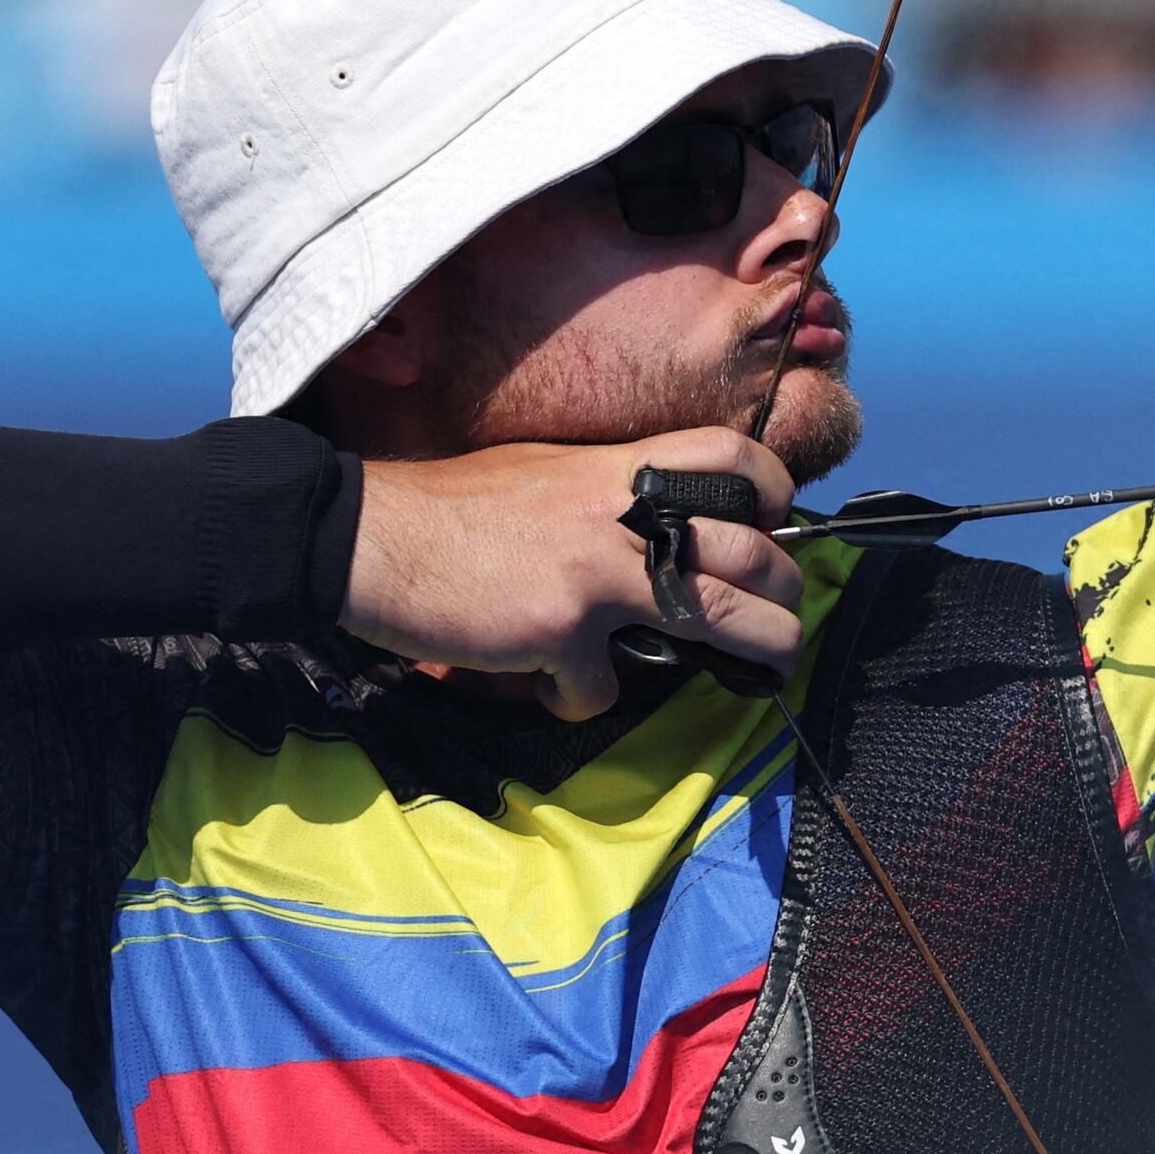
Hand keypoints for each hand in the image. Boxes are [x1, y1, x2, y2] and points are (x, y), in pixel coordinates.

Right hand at [345, 430, 802, 720]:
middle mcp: (626, 515)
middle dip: (785, 590)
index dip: (772, 490)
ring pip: (721, 617)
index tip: (773, 522)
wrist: (369, 536)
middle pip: (752, 551)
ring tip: (767, 665)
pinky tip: (559, 689)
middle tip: (783, 612)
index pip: (734, 456)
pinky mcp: (561, 634)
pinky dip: (585, 697)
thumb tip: (657, 526)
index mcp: (623, 468)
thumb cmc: (453, 506)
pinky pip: (604, 686)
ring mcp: (598, 574)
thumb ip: (611, 493)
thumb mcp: (551, 471)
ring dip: (761, 648)